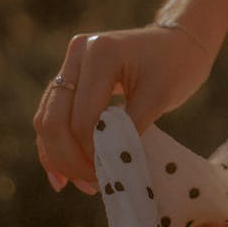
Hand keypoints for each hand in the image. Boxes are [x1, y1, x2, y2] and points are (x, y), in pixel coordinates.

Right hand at [32, 24, 216, 193]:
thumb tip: (104, 164)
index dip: (91, 152)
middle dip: (69, 158)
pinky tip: (63, 174)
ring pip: (47, 119)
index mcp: (100, 53)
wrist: (180, 42)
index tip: (110, 176)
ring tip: (81, 185)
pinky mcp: (70, 76)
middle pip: (54, 119)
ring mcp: (70, 63)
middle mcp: (77, 53)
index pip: (82, 117)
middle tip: (92, 185)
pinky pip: (53, 115)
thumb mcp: (159, 97)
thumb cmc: (177, 65)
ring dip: (59, 156)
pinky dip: (56, 145)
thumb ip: (130, 128)